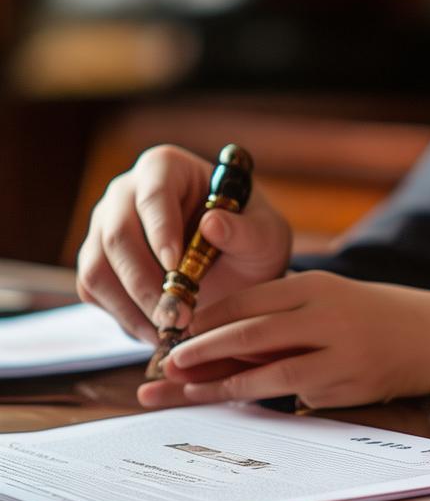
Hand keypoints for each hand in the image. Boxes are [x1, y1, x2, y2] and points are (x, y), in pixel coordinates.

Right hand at [76, 145, 292, 341]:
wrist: (240, 269)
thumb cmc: (252, 241)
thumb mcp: (265, 236)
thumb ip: (245, 231)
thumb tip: (212, 224)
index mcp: (168, 169)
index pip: (154, 194)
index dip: (161, 230)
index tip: (176, 266)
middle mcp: (127, 193)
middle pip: (116, 235)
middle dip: (146, 282)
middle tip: (178, 316)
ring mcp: (105, 227)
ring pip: (97, 267)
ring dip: (132, 305)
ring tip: (171, 329)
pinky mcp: (99, 263)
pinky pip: (93, 291)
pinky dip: (124, 317)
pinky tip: (158, 331)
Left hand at [138, 271, 429, 409]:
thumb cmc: (369, 316)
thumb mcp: (327, 299)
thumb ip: (280, 316)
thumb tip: (215, 342)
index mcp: (314, 286)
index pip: (246, 300)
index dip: (204, 320)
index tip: (170, 334)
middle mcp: (325, 316)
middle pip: (248, 334)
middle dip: (200, 352)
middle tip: (164, 365)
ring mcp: (338, 353)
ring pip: (267, 373)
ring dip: (220, 385)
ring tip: (185, 392)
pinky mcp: (348, 386)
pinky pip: (296, 395)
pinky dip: (265, 398)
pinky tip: (237, 400)